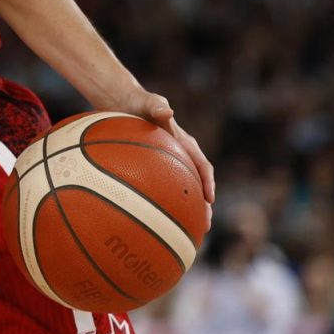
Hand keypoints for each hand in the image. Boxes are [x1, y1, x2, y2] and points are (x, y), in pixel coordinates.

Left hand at [118, 90, 215, 227]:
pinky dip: (157, 202)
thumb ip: (157, 105)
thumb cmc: (138, 101)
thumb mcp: (148, 101)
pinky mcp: (151, 167)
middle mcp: (179, 155)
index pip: (202, 165)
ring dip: (184, 210)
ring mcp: (165, 163)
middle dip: (202, 206)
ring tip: (185, 232)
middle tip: (204, 227)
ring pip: (179, 190)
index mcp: (184, 143)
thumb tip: (167, 112)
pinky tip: (147, 218)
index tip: (209, 200)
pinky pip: (157, 187)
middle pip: (195, 184)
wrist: (123, 102)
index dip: (207, 183)